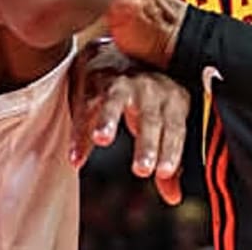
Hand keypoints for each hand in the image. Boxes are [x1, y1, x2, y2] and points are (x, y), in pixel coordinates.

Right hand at [71, 38, 188, 204]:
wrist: (115, 53)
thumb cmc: (145, 97)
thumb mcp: (161, 122)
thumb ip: (166, 157)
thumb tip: (173, 198)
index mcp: (173, 99)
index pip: (175, 128)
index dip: (172, 150)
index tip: (164, 173)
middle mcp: (150, 88)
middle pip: (149, 117)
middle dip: (146, 143)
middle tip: (142, 170)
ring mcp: (121, 83)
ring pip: (114, 103)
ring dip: (108, 121)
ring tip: (102, 140)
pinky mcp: (95, 82)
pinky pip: (86, 107)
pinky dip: (80, 133)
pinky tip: (76, 157)